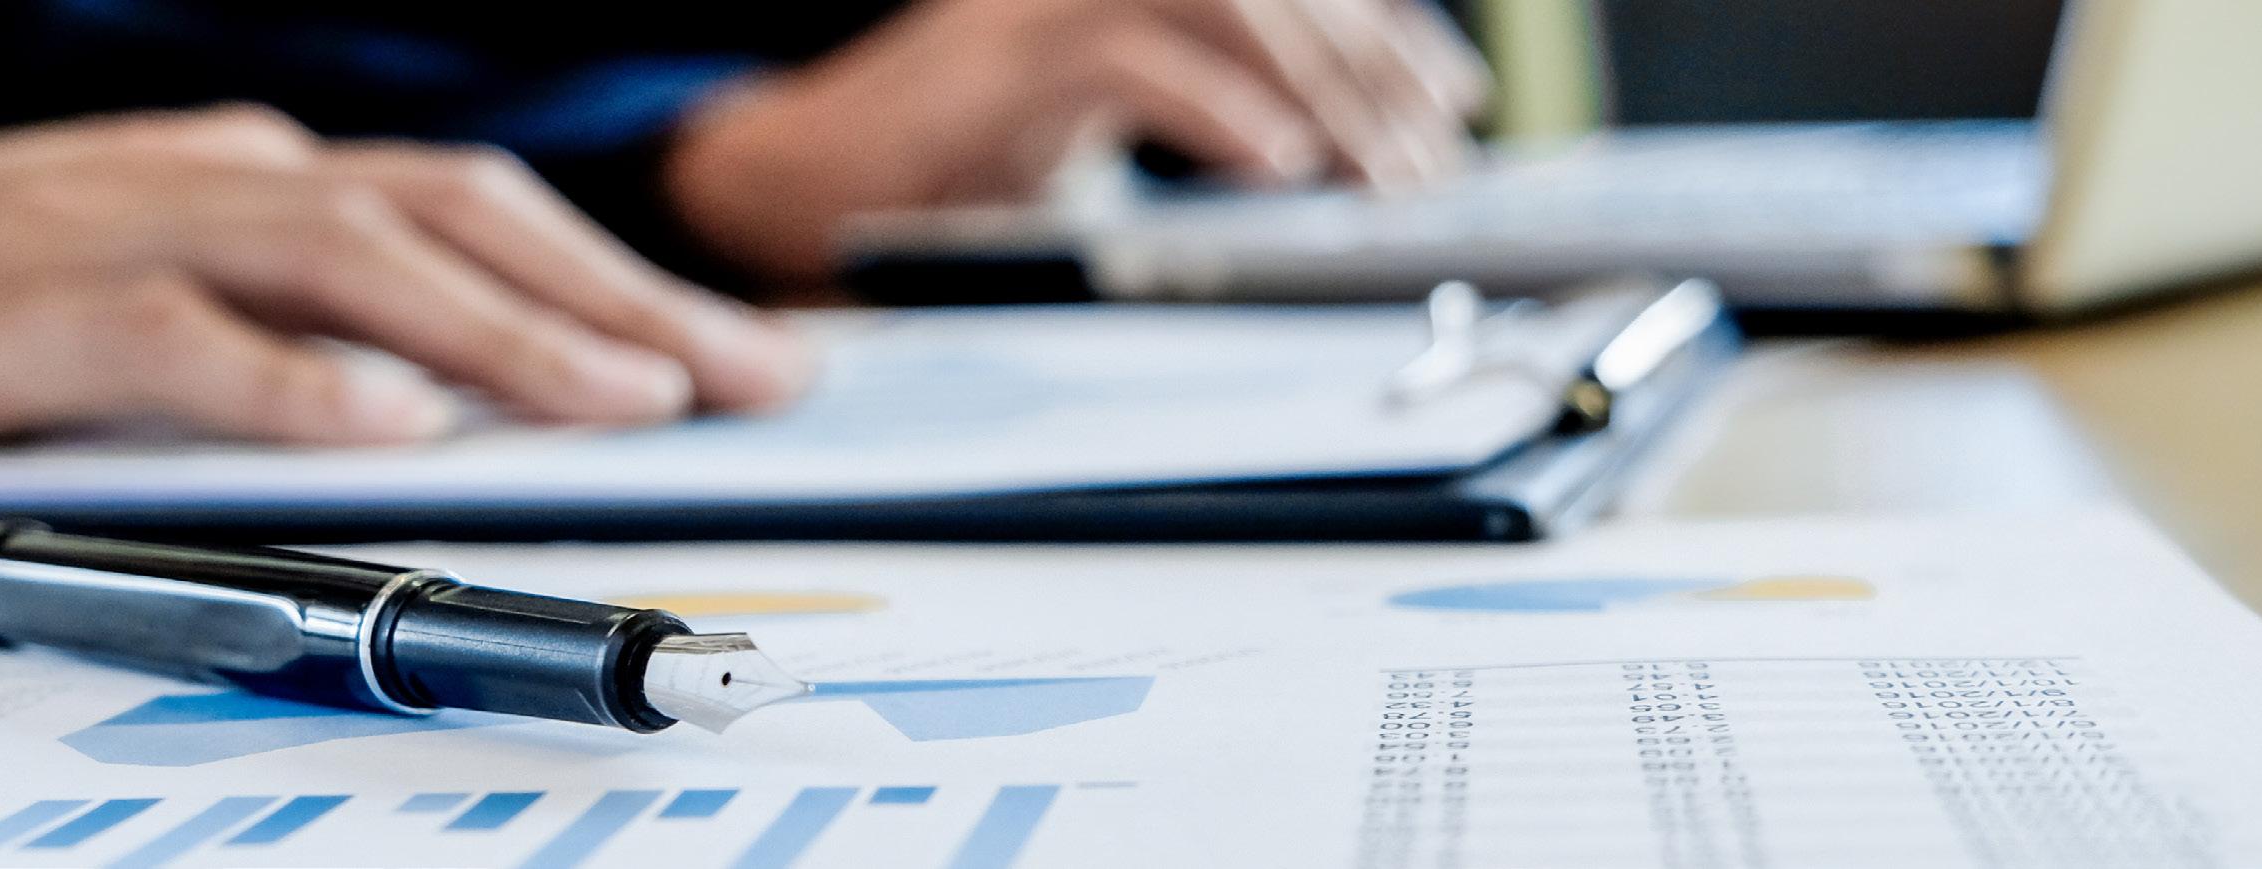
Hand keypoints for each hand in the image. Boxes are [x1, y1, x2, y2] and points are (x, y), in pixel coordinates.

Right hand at [0, 106, 814, 444]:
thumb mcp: (195, 283)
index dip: (630, 279)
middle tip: (747, 377)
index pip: (487, 214)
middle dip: (618, 298)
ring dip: (506, 332)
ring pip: (349, 257)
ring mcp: (128, 230)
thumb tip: (489, 389)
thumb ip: (330, 316)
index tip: (751, 353)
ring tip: (628, 396)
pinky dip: (293, 381)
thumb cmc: (1, 295)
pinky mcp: (32, 308)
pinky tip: (393, 427)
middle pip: (456, 216)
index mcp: (272, 175)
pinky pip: (180, 338)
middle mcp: (223, 179)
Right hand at [665, 0, 1490, 280]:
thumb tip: (1339, 167)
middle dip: (1379, 74)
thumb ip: (1209, 124)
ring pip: (1233, 4)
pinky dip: (1222, 114)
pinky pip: (1136, 63)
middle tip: (1433, 166)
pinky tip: (1279, 168)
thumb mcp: (1110, 135)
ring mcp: (1050, 3)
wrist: (805, 177)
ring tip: (1380, 178)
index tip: (1457, 103)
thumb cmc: (958, 168)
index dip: (1392, 32)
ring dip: (1326, 93)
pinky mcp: (1004, 60)